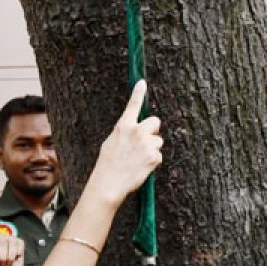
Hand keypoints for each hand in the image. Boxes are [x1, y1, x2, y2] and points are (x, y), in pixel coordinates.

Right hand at [84, 80, 162, 206]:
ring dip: (152, 149)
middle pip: (155, 121)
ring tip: (138, 161)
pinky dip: (152, 163)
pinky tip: (141, 168)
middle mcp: (136, 131)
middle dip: (153, 130)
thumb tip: (134, 132)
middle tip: (145, 142)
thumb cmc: (108, 165)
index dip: (138, 92)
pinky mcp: (154, 156)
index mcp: (123, 126)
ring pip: (158, 141)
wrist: (109, 183)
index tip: (142, 82)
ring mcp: (146, 143)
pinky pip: (158, 156)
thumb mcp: (111, 143)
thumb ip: (125, 133)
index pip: (133, 105)